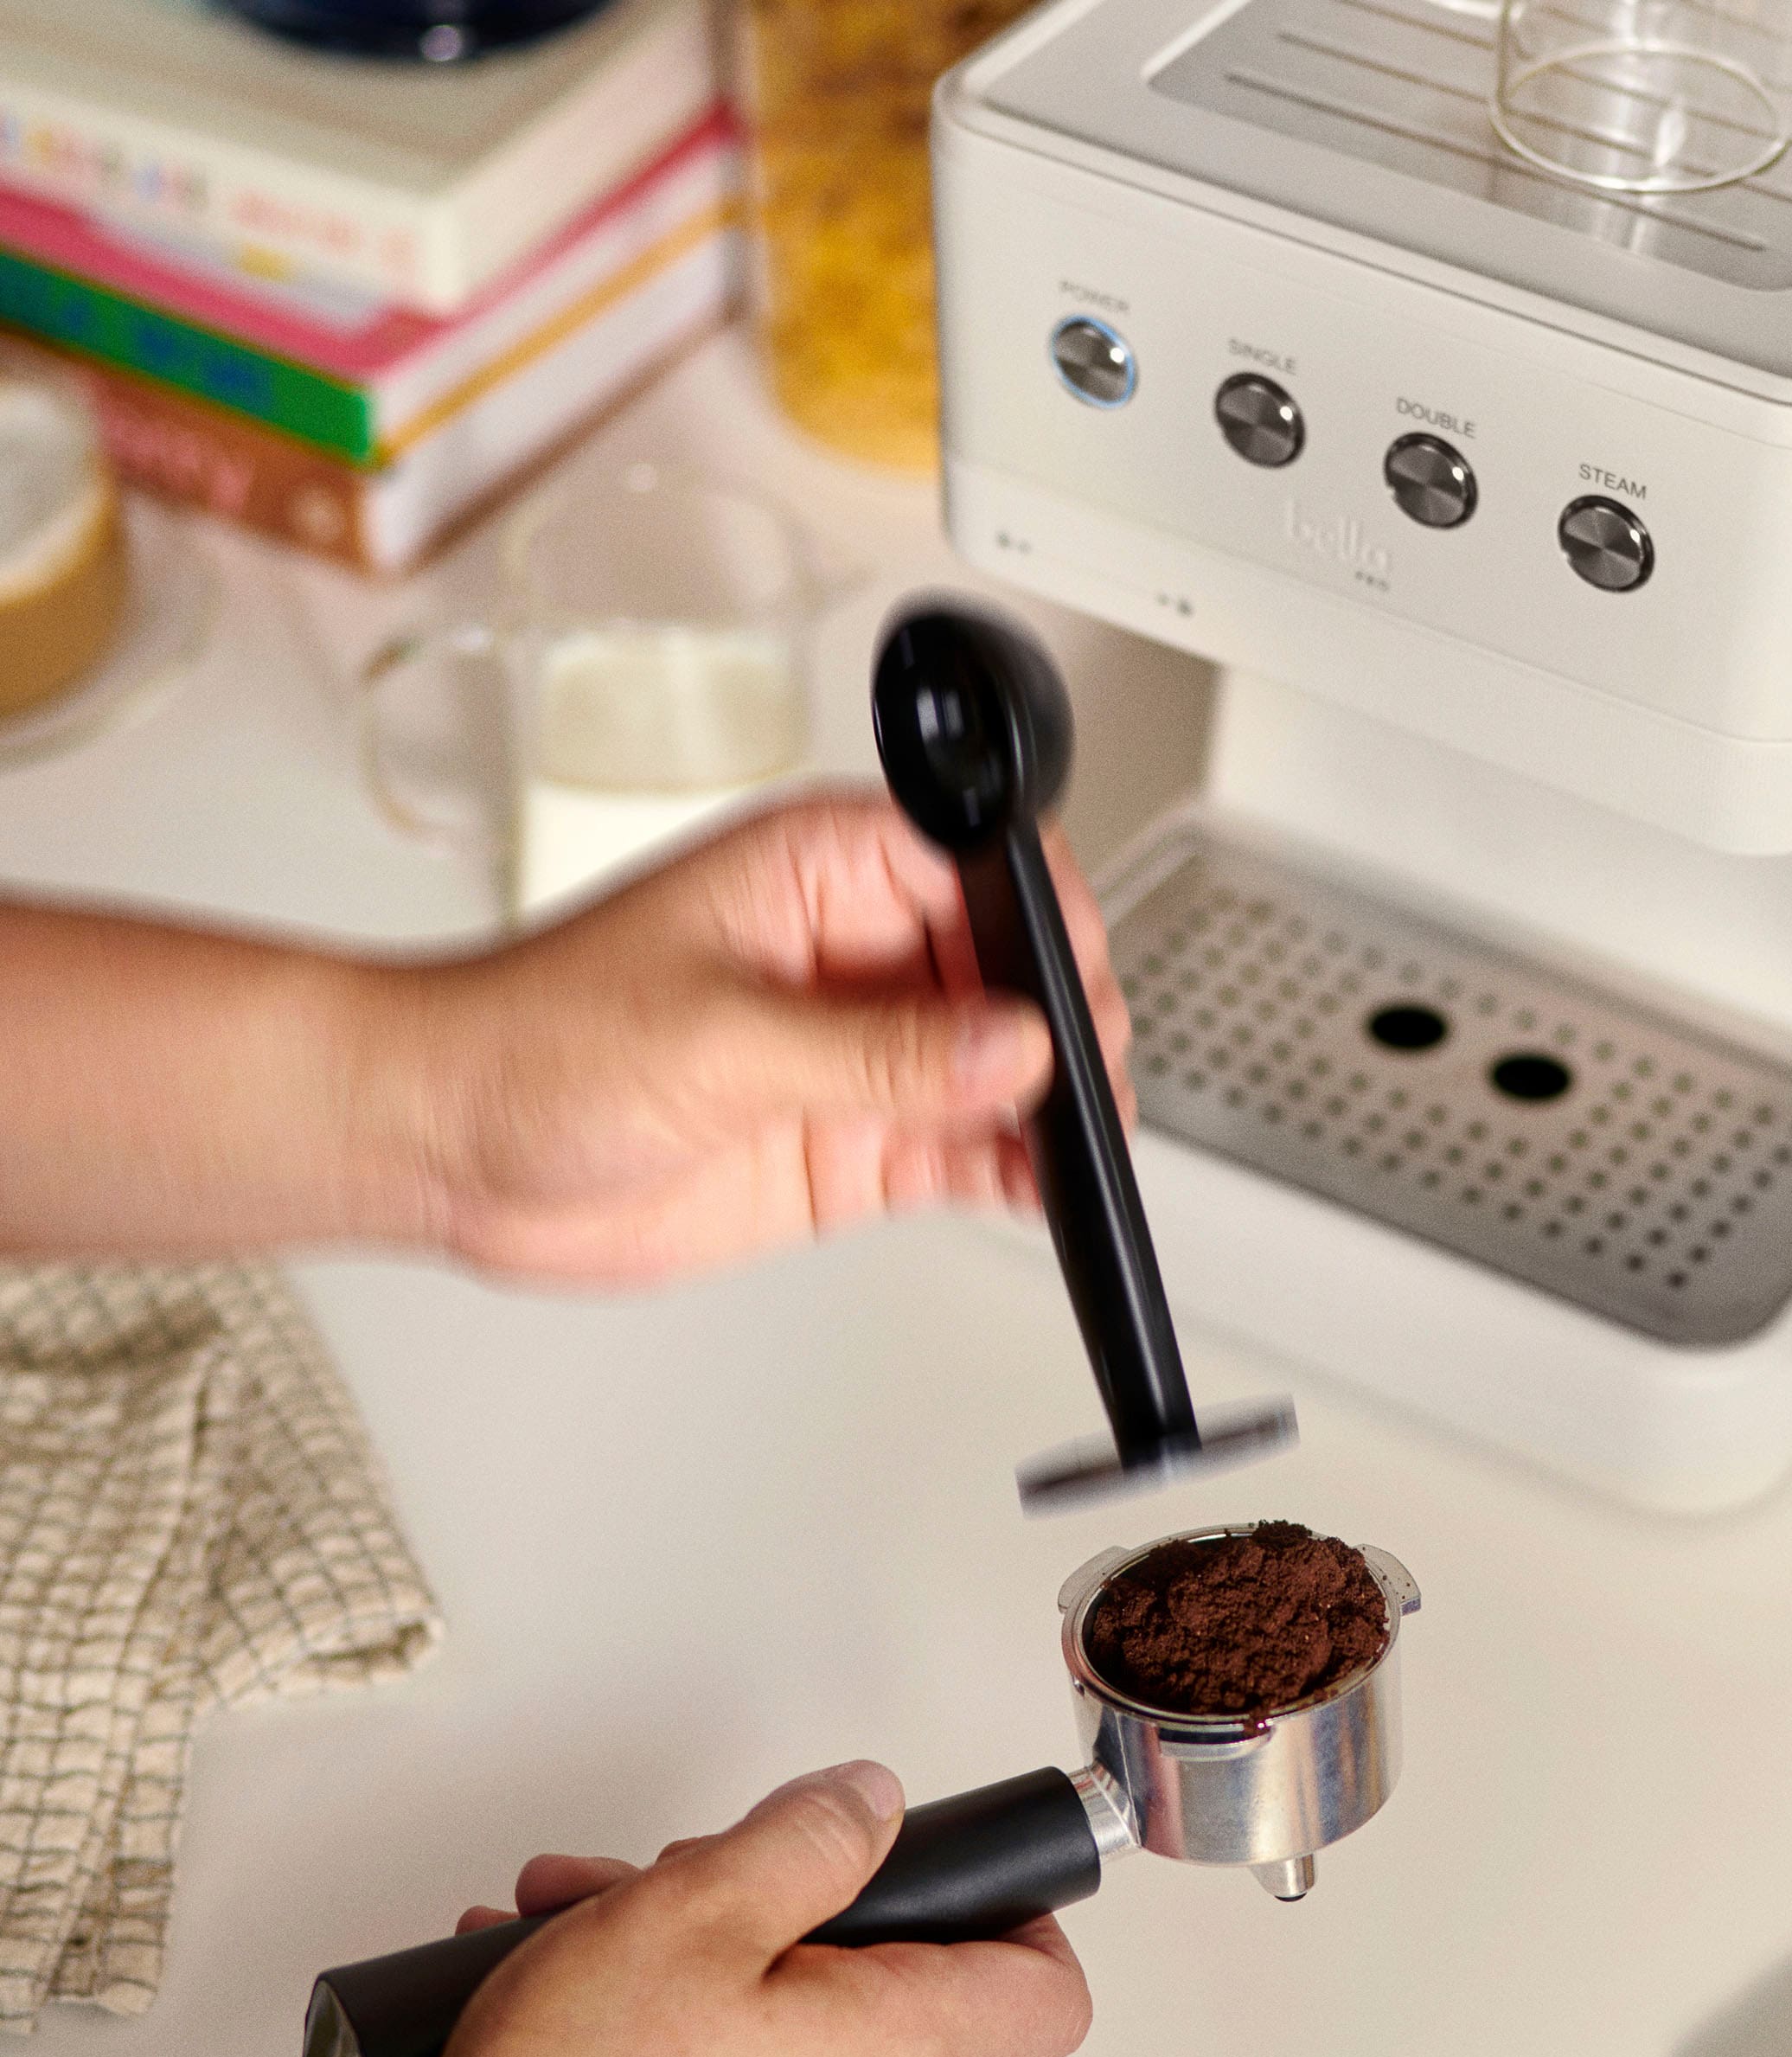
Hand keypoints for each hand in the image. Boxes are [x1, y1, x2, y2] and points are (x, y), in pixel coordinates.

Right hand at [380, 1761, 1090, 2056]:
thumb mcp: (702, 1908)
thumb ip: (808, 1836)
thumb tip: (871, 1803)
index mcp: (898, 2052)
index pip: (1042, 1995)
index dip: (1014, 1911)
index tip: (942, 1859)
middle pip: (876, 1972)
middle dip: (778, 1891)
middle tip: (678, 1868)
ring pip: (770, 2006)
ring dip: (680, 1935)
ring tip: (568, 1910)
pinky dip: (641, 2004)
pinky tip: (534, 1973)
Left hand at [407, 794, 1132, 1282]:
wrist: (447, 1148)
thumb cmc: (526, 1042)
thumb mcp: (715, 1038)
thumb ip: (876, 1051)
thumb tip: (1009, 1047)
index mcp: (820, 872)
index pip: (979, 864)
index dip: (1043, 918)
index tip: (1068, 991)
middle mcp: (856, 955)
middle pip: (1014, 971)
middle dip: (1060, 1025)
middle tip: (1073, 1083)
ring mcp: (860, 1053)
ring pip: (1003, 1068)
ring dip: (1047, 1107)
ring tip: (1069, 1145)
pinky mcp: (852, 1139)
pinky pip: (966, 1149)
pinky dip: (1014, 1170)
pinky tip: (1035, 1186)